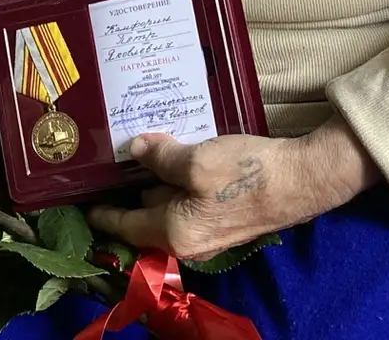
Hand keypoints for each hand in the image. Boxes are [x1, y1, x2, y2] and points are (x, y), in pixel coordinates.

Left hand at [87, 118, 377, 259]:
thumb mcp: (198, 160)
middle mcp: (189, 239)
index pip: (126, 226)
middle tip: (114, 159)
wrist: (303, 179)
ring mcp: (210, 230)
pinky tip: (179, 153)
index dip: (103, 213)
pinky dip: (180, 180)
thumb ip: (161, 157)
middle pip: (147, 214)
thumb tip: (136, 150)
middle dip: (132, 189)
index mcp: (175, 233)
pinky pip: (190, 199)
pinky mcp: (226, 215)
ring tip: (144, 150)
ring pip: (170, 204)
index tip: (85, 203)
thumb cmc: (247, 174)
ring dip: (158, 181)